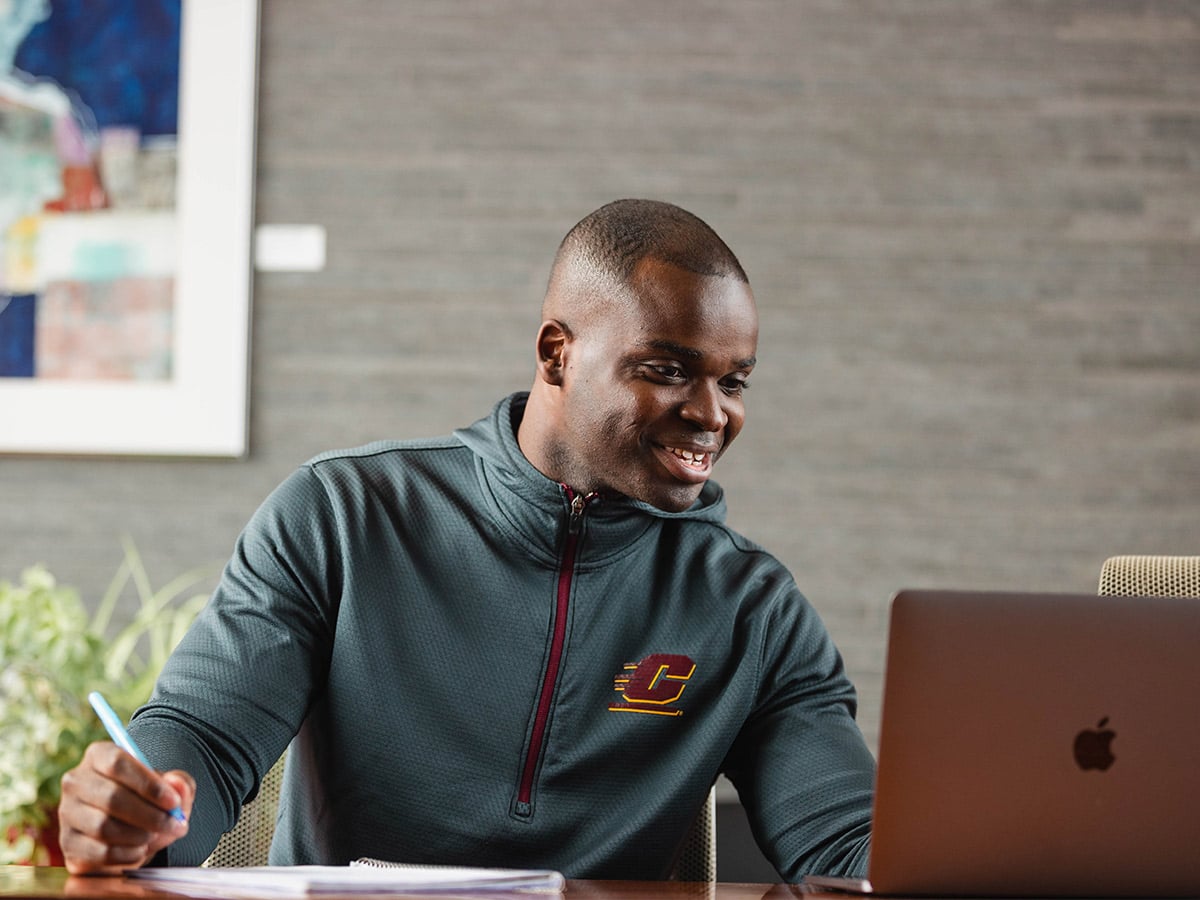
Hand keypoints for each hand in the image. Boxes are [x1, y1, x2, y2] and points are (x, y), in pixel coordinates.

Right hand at [58, 741, 194, 874]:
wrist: (128, 830)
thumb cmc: (149, 800)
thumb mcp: (170, 787)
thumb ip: (179, 783)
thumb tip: (176, 785)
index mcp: (98, 755)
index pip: (117, 763)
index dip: (148, 784)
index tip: (172, 802)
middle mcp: (76, 781)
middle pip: (112, 798)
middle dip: (150, 815)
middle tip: (174, 825)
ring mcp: (67, 813)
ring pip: (103, 827)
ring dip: (139, 835)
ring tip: (156, 836)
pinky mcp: (68, 844)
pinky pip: (99, 852)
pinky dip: (127, 854)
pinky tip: (140, 849)